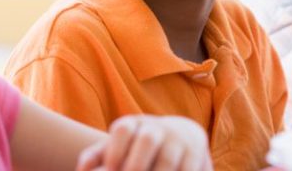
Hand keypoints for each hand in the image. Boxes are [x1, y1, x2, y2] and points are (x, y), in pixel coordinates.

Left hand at [75, 115, 212, 170]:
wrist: (181, 136)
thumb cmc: (137, 147)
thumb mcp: (117, 147)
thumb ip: (95, 156)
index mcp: (134, 124)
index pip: (123, 128)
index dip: (115, 149)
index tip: (111, 169)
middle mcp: (157, 128)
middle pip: (146, 140)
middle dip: (135, 165)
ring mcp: (178, 140)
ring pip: (167, 159)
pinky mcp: (195, 153)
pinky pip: (187, 168)